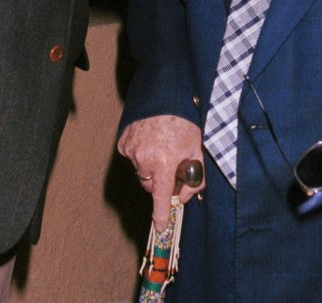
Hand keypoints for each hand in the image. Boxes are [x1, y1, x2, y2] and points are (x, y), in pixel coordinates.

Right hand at [118, 115, 203, 230]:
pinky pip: (131, 156)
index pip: (160, 198)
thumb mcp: (198, 149)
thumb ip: (196, 178)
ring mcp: (131, 150)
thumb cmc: (185, 121)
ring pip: (140, 170)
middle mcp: (144, 159)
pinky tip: (150, 139)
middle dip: (159, 180)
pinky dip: (139, 153)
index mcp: (163, 163)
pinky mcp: (123, 141)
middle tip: (170, 163)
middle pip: (150, 184)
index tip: (160, 228)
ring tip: (161, 144)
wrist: (166, 94)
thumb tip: (184, 197)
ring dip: (149, 165)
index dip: (161, 215)